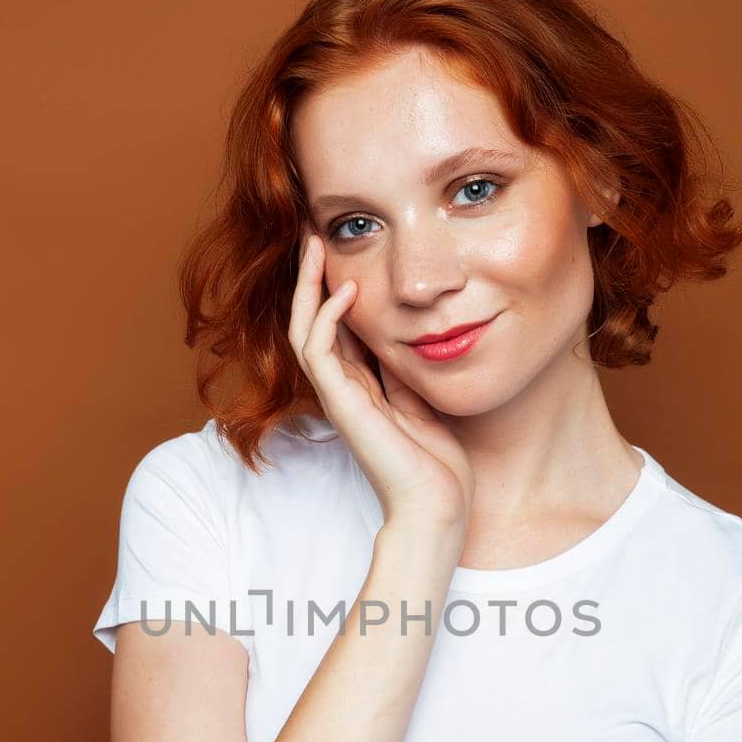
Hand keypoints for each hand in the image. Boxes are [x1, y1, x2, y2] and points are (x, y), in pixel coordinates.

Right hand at [291, 229, 475, 531]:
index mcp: (361, 388)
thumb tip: (407, 327)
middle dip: (310, 277)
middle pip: (310, 321)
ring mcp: (339, 398)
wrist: (436, 507)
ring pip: (304, 330)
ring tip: (314, 246)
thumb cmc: (437, 464)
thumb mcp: (425, 398)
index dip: (332, 287)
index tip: (339, 249)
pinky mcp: (342, 406)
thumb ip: (406, 366)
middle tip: (312, 234)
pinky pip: (319, 352)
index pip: (335, 328)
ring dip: (307, 287)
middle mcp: (343, 390)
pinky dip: (327, 318)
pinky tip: (344, 290)